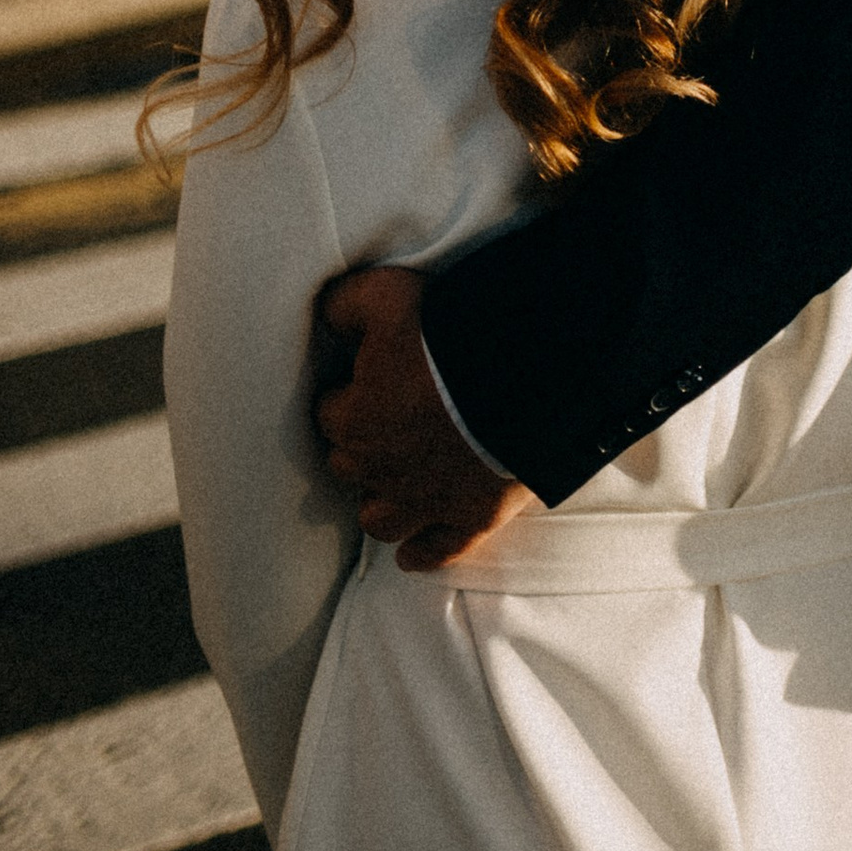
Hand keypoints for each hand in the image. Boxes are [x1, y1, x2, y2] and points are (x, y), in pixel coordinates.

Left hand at [314, 267, 533, 570]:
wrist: (524, 379)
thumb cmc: (451, 338)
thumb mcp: (388, 296)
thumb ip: (346, 304)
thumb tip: (328, 315)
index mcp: (356, 419)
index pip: (330, 412)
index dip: (349, 394)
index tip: (370, 379)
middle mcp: (380, 469)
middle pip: (350, 466)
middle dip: (362, 447)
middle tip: (387, 422)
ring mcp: (425, 500)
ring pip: (378, 519)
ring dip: (381, 503)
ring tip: (393, 484)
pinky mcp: (470, 518)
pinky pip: (436, 550)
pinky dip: (422, 552)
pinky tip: (412, 554)